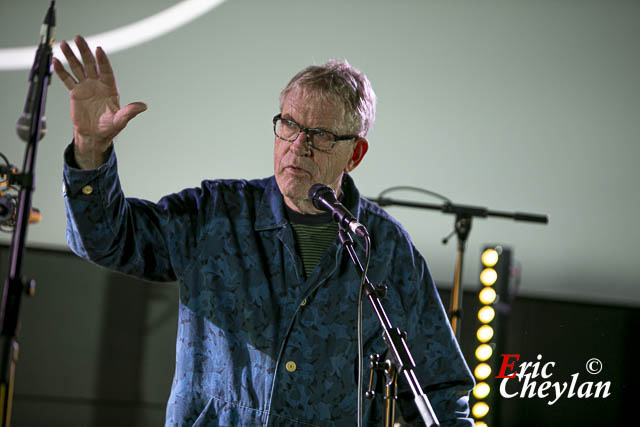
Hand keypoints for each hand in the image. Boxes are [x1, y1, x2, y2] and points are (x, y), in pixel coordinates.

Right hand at [53, 35, 146, 168]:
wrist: (94, 135)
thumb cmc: (110, 128)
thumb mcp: (120, 120)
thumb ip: (130, 112)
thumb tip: (144, 106)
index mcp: (110, 88)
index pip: (106, 70)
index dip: (102, 60)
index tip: (98, 49)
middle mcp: (98, 84)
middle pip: (90, 64)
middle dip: (85, 51)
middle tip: (78, 38)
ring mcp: (86, 86)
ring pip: (77, 68)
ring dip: (71, 56)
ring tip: (64, 44)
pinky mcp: (75, 92)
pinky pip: (67, 79)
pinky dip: (61, 71)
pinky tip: (55, 61)